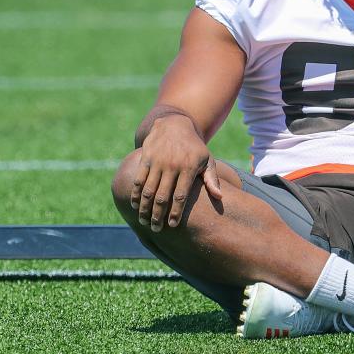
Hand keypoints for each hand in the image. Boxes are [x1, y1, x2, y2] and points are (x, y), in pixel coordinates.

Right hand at [130, 113, 222, 231]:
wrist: (175, 124)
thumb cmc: (194, 147)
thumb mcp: (207, 160)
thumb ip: (212, 179)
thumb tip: (219, 198)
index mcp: (189, 168)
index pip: (181, 196)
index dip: (175, 213)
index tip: (172, 226)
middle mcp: (172, 165)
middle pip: (163, 197)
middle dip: (158, 216)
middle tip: (156, 229)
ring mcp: (158, 161)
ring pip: (148, 190)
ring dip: (144, 208)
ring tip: (144, 221)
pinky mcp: (146, 158)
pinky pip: (138, 179)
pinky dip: (135, 194)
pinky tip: (134, 205)